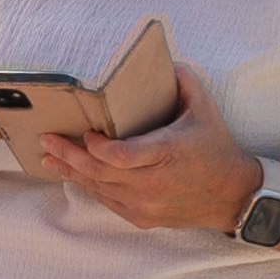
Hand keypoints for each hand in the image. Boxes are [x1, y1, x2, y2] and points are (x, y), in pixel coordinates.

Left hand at [45, 61, 264, 234]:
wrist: (232, 196)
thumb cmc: (216, 149)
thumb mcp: (205, 110)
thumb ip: (184, 82)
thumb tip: (166, 61)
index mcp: (169, 154)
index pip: (123, 156)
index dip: (98, 148)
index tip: (86, 134)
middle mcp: (154, 183)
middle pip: (101, 172)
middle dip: (69, 154)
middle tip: (47, 139)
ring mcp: (147, 204)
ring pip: (99, 189)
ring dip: (71, 171)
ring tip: (49, 156)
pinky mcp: (142, 218)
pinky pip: (107, 202)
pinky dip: (88, 186)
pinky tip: (72, 174)